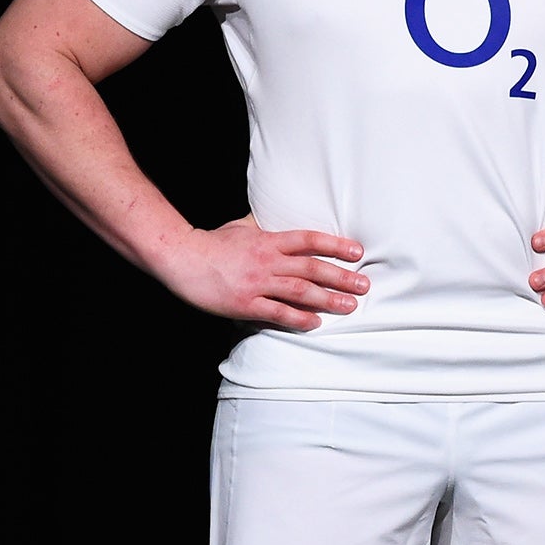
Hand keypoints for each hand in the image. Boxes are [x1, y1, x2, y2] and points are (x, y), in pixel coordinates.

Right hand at [166, 216, 367, 330]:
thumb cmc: (211, 242)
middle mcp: (268, 261)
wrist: (180, 258)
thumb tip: (276, 221)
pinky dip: (298, 318)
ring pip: (300, 291)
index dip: (336, 245)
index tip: (358, 252)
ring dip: (328, 299)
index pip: (310, 241)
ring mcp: (257, 283)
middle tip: (364, 285)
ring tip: (350, 306)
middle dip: (342, 277)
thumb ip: (264, 228)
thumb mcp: (242, 227)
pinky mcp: (244, 303)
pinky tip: (315, 323)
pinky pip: (277, 313)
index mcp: (269, 241)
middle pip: (312, 268)